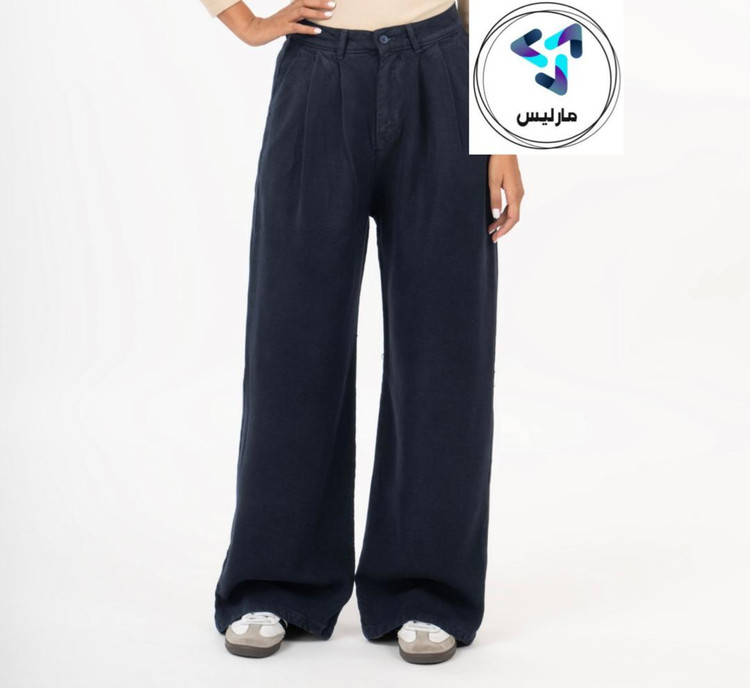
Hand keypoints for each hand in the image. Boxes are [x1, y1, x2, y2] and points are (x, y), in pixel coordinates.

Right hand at [218, 0, 336, 46]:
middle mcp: (289, 10)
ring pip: (303, 12)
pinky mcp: (283, 28)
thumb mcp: (287, 18)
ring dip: (317, 13)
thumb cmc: (273, 26)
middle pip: (306, 2)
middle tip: (334, 4)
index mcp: (291, 7)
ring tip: (330, 16)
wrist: (256, 31)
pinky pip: (297, 27)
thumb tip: (310, 15)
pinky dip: (308, 29)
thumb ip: (299, 16)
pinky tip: (318, 31)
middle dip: (321, 2)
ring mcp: (286, 18)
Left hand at [487, 155, 524, 241]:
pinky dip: (504, 213)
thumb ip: (495, 199)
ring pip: (512, 211)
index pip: (512, 218)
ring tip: (491, 228)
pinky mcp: (515, 187)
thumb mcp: (493, 181)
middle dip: (503, 228)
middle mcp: (519, 194)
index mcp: (515, 194)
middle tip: (491, 236)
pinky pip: (511, 205)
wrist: (505, 148)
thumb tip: (495, 216)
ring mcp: (518, 191)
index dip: (504, 230)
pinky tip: (495, 215)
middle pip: (513, 217)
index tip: (496, 237)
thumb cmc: (498, 162)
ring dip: (502, 221)